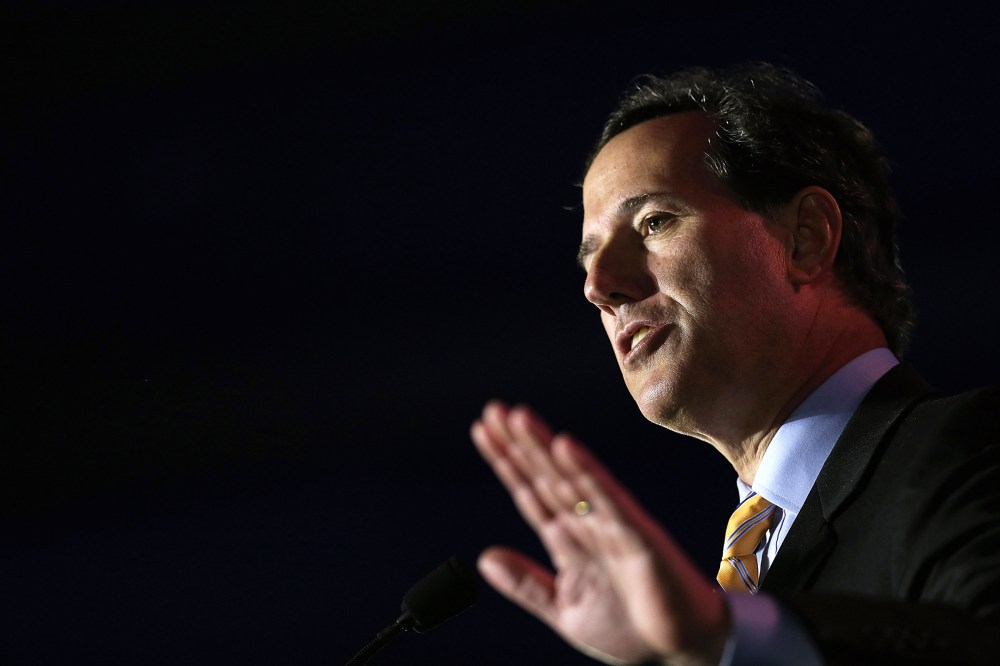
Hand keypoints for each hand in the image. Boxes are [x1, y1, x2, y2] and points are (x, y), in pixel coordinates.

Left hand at [471, 401, 728, 665]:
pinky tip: (565, 447)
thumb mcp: (565, 610)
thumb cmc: (628, 631)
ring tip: (516, 417)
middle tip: (491, 410)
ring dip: (544, 447)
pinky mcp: (637, 534)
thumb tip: (484, 559)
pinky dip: (586, 471)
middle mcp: (587, 524)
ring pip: (570, 477)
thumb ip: (526, 584)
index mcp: (569, 540)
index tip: (482, 432)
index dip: (506, 462)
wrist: (680, 652)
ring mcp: (611, 524)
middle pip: (545, 475)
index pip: (530, 493)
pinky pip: (607, 497)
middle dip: (518, 443)